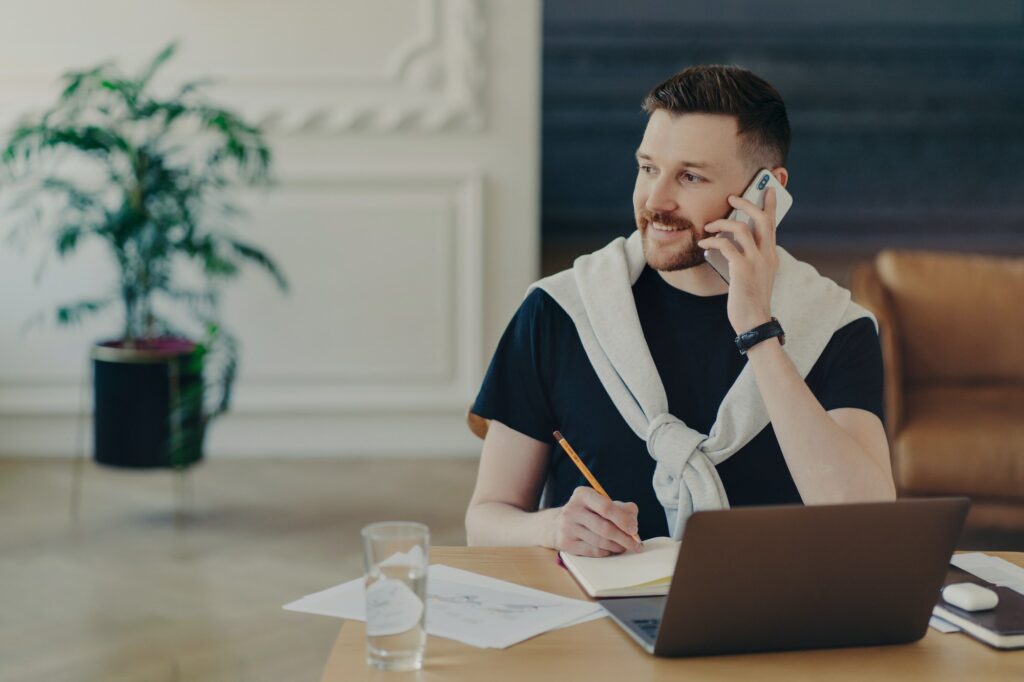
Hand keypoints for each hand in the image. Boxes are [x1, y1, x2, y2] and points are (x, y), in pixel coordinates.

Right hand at [549, 487, 642, 556]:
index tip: (634, 529)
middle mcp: (572, 510)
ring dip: (618, 546)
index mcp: (583, 495)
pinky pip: (593, 551)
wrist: (557, 524)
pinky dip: (607, 552)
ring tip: (625, 546)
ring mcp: (567, 527)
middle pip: (605, 528)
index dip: (623, 520)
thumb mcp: (602, 503)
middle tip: (636, 544)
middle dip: (624, 538)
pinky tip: (611, 549)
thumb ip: (622, 509)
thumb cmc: (587, 513)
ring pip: (600, 542)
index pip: (606, 507)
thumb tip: (633, 522)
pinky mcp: (566, 543)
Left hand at [698, 188, 778, 333]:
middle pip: (762, 219)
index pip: (773, 224)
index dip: (770, 205)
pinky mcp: (742, 269)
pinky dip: (713, 241)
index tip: (767, 189)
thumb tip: (728, 244)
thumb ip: (747, 258)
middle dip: (747, 203)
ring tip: (709, 226)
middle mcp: (767, 255)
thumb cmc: (750, 300)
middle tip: (732, 198)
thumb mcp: (753, 276)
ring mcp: (756, 261)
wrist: (754, 322)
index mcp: (771, 256)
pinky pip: (726, 245)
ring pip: (742, 228)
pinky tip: (703, 243)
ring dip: (723, 223)